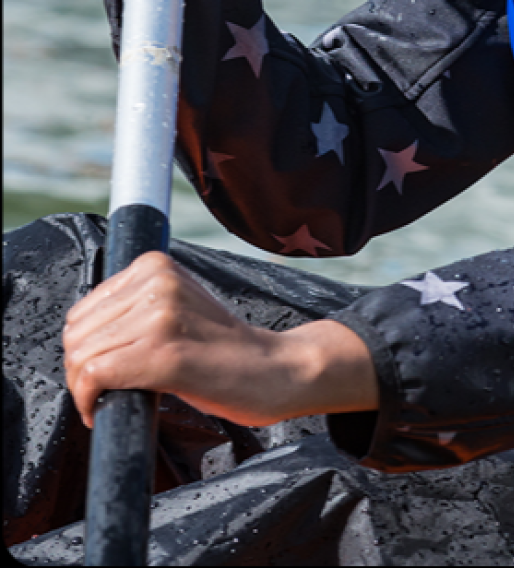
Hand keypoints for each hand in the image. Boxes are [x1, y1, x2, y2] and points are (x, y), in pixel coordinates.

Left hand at [63, 251, 377, 428]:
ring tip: (113, 397)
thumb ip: (137, 305)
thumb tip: (80, 334)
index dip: (87, 346)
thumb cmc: (224, 348)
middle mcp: (158, 282)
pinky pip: (93, 376)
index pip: (83, 310)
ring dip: (86, 388)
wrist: (274, 369)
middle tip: (109, 388)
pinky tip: (105, 410)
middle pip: (77, 334)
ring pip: (81, 356)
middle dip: (82, 369)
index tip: (106, 367)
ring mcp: (161, 315)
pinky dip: (89, 401)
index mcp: (157, 265)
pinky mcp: (163, 352)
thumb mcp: (180, 306)